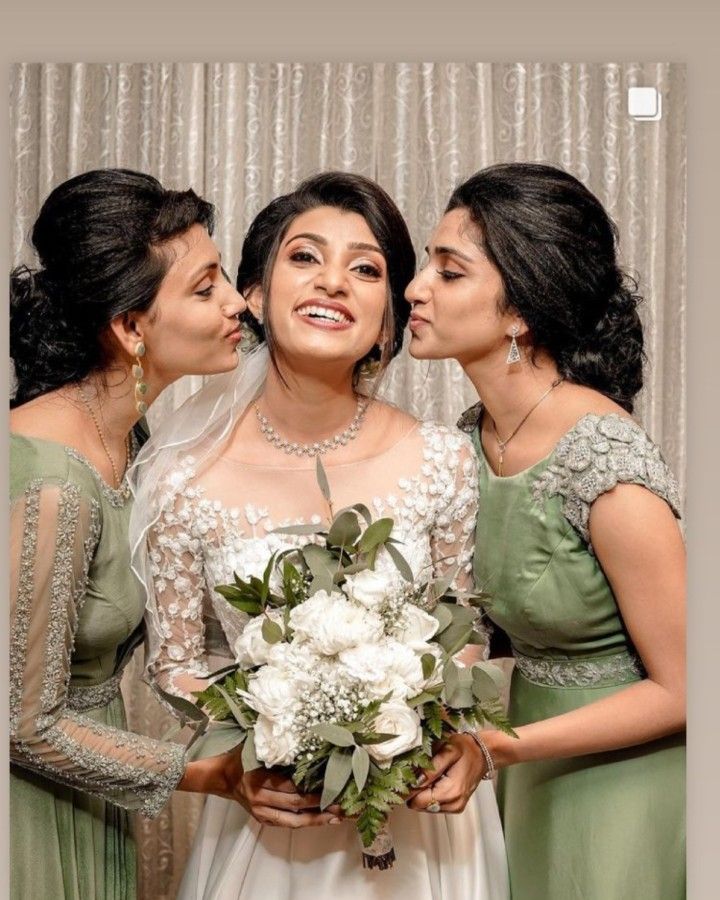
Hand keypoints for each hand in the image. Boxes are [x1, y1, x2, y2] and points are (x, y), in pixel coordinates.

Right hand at [182, 750, 342, 828]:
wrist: (220, 777)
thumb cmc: (240, 757)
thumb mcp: (254, 746)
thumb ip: (275, 746)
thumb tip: (303, 736)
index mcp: (258, 779)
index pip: (290, 786)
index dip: (312, 788)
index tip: (333, 784)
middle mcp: (260, 799)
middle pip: (296, 804)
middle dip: (320, 804)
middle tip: (343, 803)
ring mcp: (261, 812)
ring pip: (294, 819)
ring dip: (317, 819)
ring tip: (338, 817)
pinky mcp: (263, 819)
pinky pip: (287, 823)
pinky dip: (305, 822)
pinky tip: (321, 820)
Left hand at [406, 733, 486, 814]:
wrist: (483, 754)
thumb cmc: (466, 749)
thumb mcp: (447, 750)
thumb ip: (431, 768)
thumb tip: (415, 782)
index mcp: (451, 791)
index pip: (418, 800)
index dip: (408, 789)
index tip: (403, 777)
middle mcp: (453, 804)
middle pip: (419, 805)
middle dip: (414, 790)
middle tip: (416, 771)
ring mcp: (454, 807)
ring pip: (425, 806)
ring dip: (422, 792)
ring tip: (427, 774)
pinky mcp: (454, 807)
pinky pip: (433, 805)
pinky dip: (429, 794)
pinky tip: (435, 780)